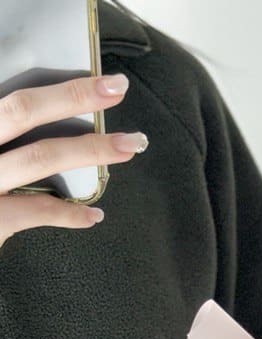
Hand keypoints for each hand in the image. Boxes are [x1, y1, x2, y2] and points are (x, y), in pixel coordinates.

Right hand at [0, 73, 146, 248]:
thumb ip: (3, 135)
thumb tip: (36, 120)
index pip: (12, 96)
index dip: (57, 86)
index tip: (99, 80)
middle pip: (22, 109)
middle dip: (74, 96)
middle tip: (118, 87)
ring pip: (37, 156)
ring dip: (89, 149)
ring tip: (129, 146)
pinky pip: (34, 211)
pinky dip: (68, 215)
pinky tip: (95, 216)